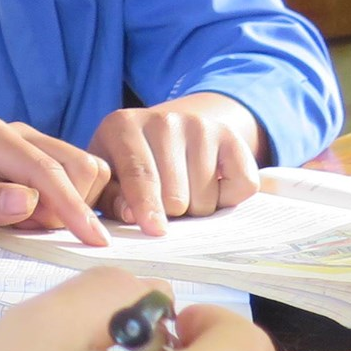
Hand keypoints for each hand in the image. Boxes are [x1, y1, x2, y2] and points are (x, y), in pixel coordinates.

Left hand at [0, 117, 110, 245]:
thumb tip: (27, 200)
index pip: (47, 170)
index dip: (72, 206)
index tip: (93, 242)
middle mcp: (19, 133)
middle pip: (79, 166)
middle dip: (70, 207)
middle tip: (30, 234)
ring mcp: (35, 147)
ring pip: (88, 173)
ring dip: (72, 207)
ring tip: (30, 228)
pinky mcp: (46, 164)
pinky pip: (84, 182)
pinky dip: (76, 206)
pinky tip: (44, 224)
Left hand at [88, 94, 263, 234]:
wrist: (163, 137)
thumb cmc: (127, 167)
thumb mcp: (108, 181)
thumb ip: (112, 201)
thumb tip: (131, 215)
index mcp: (122, 127)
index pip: (139, 174)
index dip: (147, 206)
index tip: (155, 230)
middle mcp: (163, 119)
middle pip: (176, 195)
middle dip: (171, 215)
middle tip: (163, 207)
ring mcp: (199, 124)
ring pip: (206, 198)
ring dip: (197, 210)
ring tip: (183, 194)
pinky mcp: (229, 135)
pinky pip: (242, 185)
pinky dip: (229, 199)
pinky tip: (210, 187)